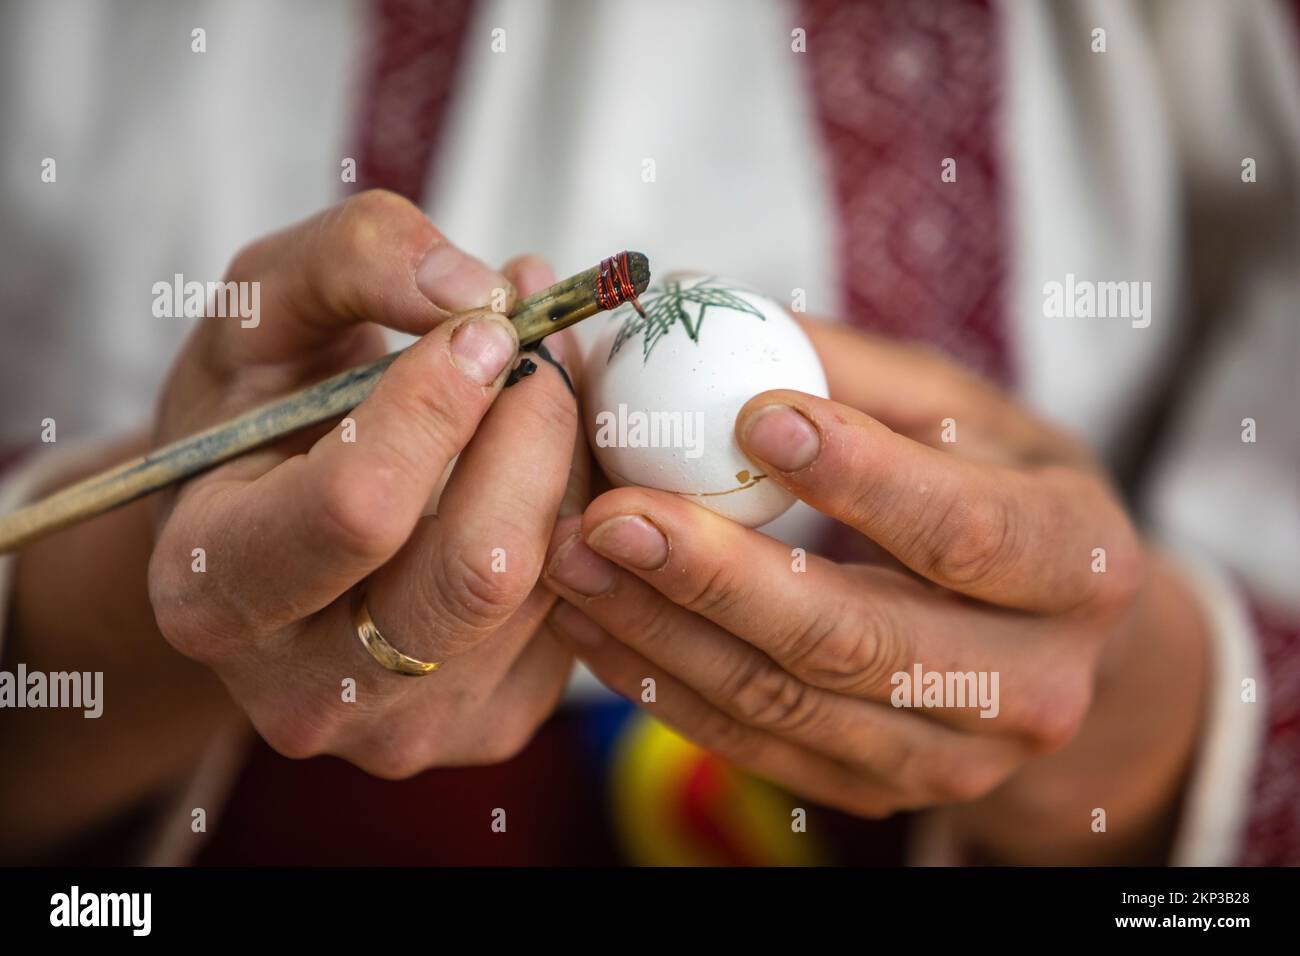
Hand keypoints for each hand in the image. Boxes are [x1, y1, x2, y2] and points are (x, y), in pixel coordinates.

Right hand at [148, 190, 581, 775]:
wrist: (263, 539)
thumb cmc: (252, 418)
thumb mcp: (261, 311)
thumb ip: (350, 261)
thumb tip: (478, 289)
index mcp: (213, 589)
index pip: (358, 510)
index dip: (440, 402)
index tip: (484, 323)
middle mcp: (305, 690)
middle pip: (482, 568)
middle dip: (536, 430)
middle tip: (542, 347)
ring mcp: (408, 727)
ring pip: (550, 583)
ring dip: (569, 461)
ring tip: (535, 390)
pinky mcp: (492, 724)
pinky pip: (581, 608)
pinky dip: (581, 517)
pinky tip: (536, 471)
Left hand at [542, 318, 1208, 863]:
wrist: (1043, 633)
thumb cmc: (996, 488)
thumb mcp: (961, 413)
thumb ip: (849, 368)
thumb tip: (703, 302)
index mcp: (1079, 563)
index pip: (968, 529)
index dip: (862, 477)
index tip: (754, 413)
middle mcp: (1036, 683)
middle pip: (857, 639)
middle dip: (719, 575)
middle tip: (612, 515)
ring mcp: (957, 757)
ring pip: (787, 703)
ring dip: (663, 633)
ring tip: (575, 559)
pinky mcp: (882, 791)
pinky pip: (755, 746)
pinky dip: (665, 688)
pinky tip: (597, 624)